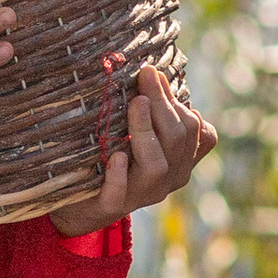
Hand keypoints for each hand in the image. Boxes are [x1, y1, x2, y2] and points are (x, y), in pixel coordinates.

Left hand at [60, 65, 216, 229]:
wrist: (82, 203)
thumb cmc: (115, 157)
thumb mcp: (139, 132)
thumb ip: (152, 110)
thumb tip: (153, 71)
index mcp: (180, 160)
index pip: (195, 130)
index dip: (176, 100)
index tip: (153, 74)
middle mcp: (168, 178)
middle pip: (178, 140)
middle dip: (162, 104)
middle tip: (145, 76)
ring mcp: (142, 195)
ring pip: (157, 165)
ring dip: (146, 130)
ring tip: (137, 104)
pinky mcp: (112, 206)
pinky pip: (119, 193)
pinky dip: (119, 175)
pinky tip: (117, 156)